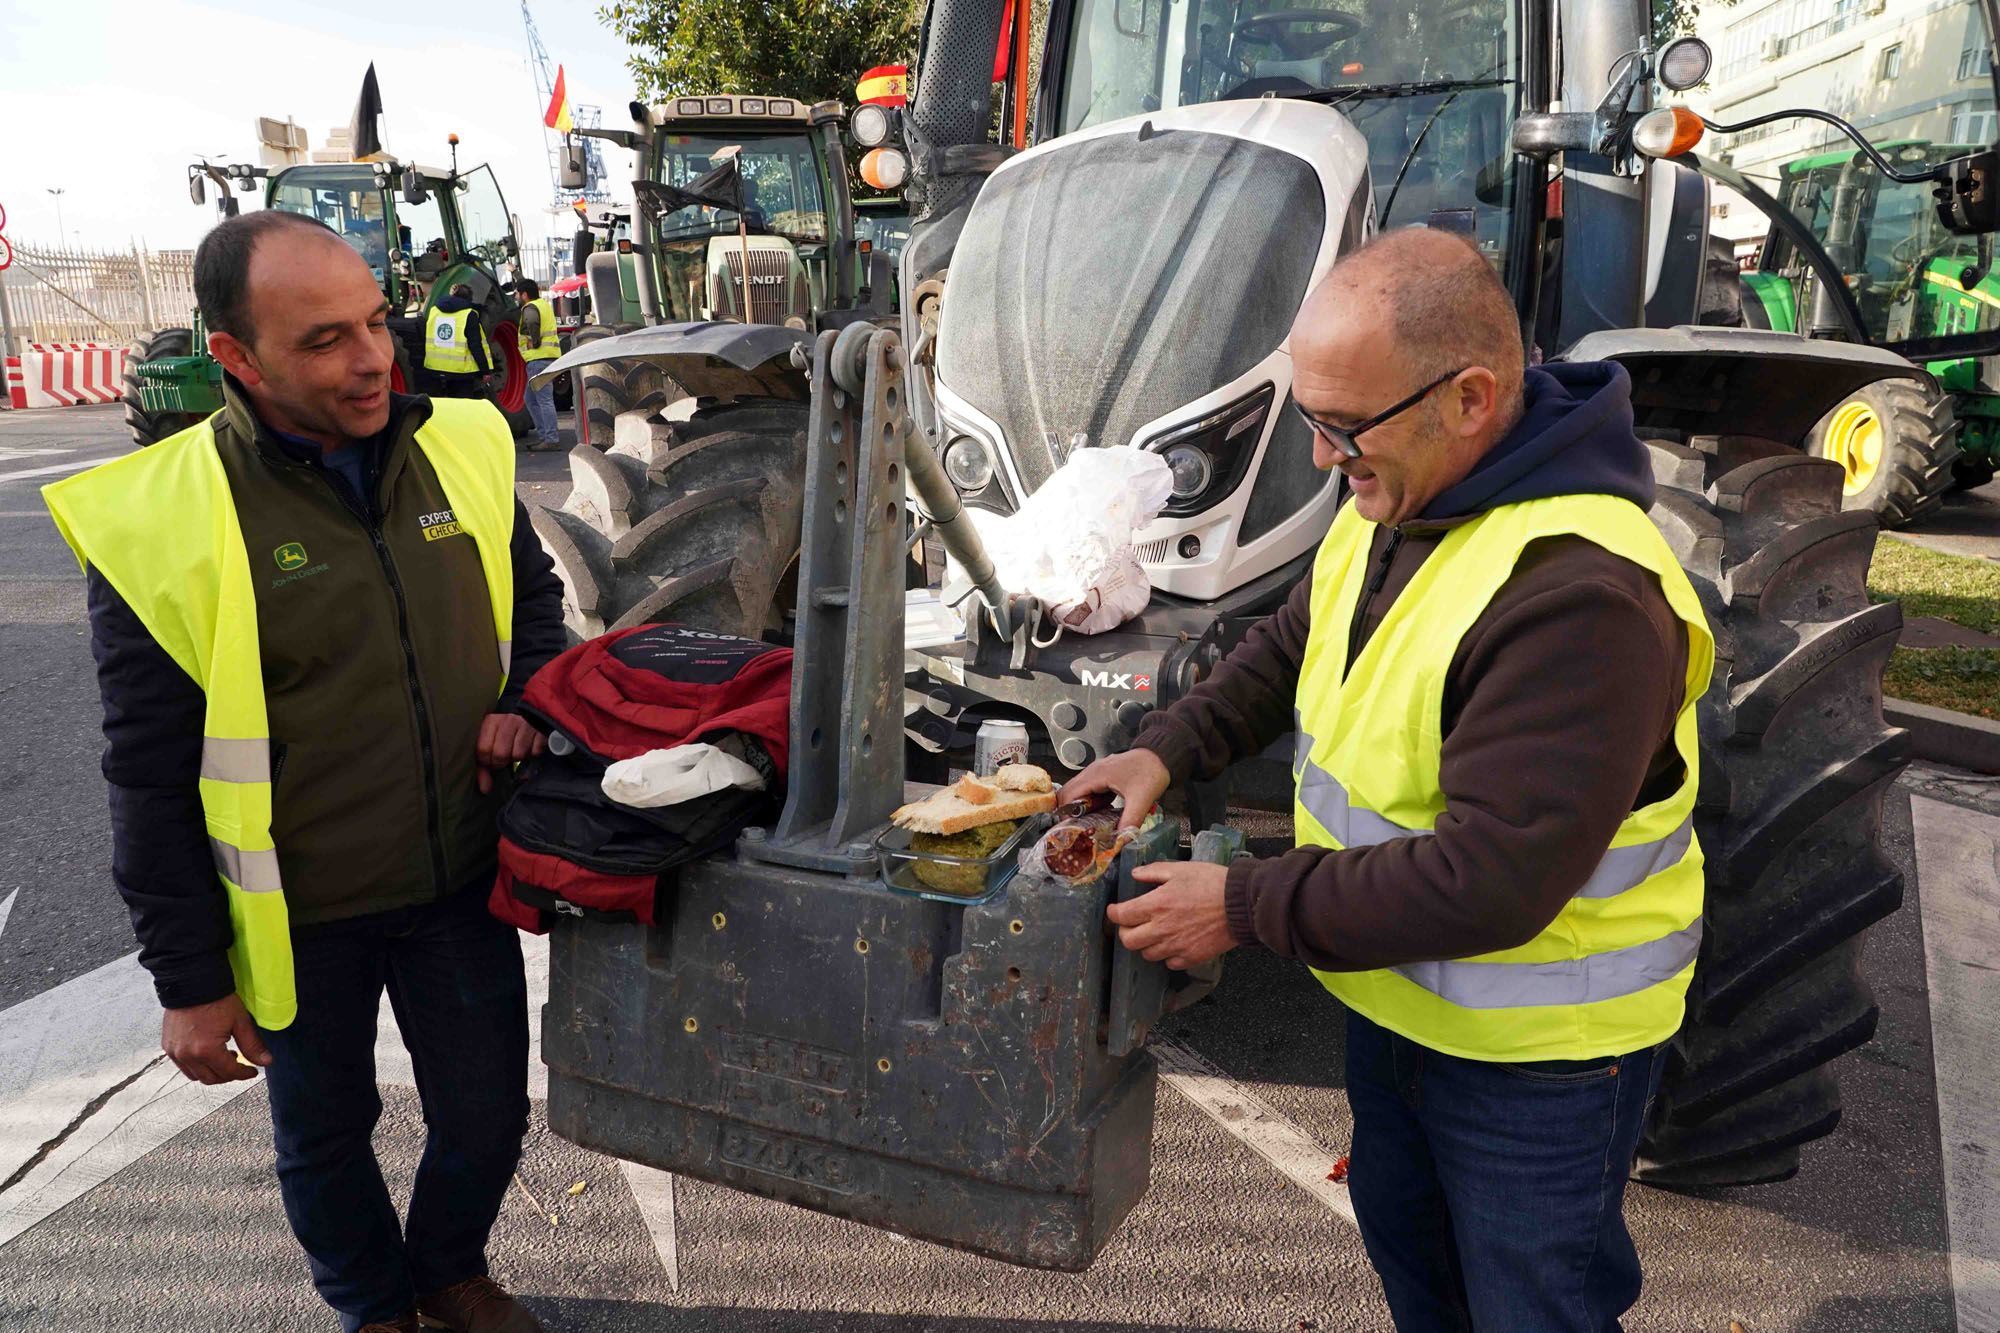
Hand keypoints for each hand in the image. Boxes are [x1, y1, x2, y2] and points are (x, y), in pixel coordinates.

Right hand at [162, 994, 270, 1084]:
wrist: (192, 983)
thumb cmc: (216, 999)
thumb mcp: (240, 1021)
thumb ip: (252, 1045)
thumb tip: (266, 1061)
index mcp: (206, 1050)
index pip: (229, 1072)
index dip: (244, 1074)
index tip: (252, 1071)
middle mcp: (187, 1055)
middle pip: (211, 1079)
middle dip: (228, 1075)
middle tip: (239, 1065)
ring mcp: (175, 1052)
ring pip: (196, 1075)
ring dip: (212, 1072)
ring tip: (224, 1057)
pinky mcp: (168, 1047)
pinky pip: (183, 1066)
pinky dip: (197, 1066)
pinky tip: (208, 1053)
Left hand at [477, 712, 545, 793]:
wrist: (531, 718)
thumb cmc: (506, 735)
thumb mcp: (491, 745)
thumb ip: (483, 766)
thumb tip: (485, 788)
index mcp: (491, 721)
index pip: (483, 749)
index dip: (488, 762)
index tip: (492, 762)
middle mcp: (508, 720)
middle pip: (501, 754)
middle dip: (503, 762)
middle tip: (506, 758)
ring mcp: (526, 723)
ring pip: (519, 754)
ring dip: (519, 757)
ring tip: (518, 749)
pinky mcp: (541, 729)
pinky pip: (536, 751)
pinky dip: (534, 753)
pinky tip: (531, 746)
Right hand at [1059, 748, 1170, 831]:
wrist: (1162, 755)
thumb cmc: (1150, 772)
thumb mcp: (1141, 800)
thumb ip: (1130, 821)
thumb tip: (1121, 841)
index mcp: (1096, 776)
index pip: (1068, 795)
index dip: (1065, 813)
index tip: (1068, 830)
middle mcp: (1092, 772)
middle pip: (1068, 793)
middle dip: (1069, 812)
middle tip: (1076, 830)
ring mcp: (1097, 772)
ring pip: (1078, 792)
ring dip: (1080, 808)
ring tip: (1087, 825)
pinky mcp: (1104, 775)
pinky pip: (1089, 790)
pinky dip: (1090, 802)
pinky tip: (1101, 814)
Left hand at [1105, 860, 1235, 970]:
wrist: (1241, 904)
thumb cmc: (1212, 883)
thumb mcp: (1181, 869)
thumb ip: (1153, 872)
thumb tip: (1135, 874)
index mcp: (1156, 905)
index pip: (1121, 916)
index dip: (1113, 913)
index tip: (1115, 910)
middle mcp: (1162, 929)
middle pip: (1129, 941)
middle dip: (1126, 932)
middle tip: (1131, 924)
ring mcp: (1176, 946)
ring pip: (1147, 954)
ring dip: (1146, 944)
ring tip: (1154, 933)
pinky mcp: (1190, 957)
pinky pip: (1169, 963)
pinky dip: (1168, 955)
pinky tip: (1173, 943)